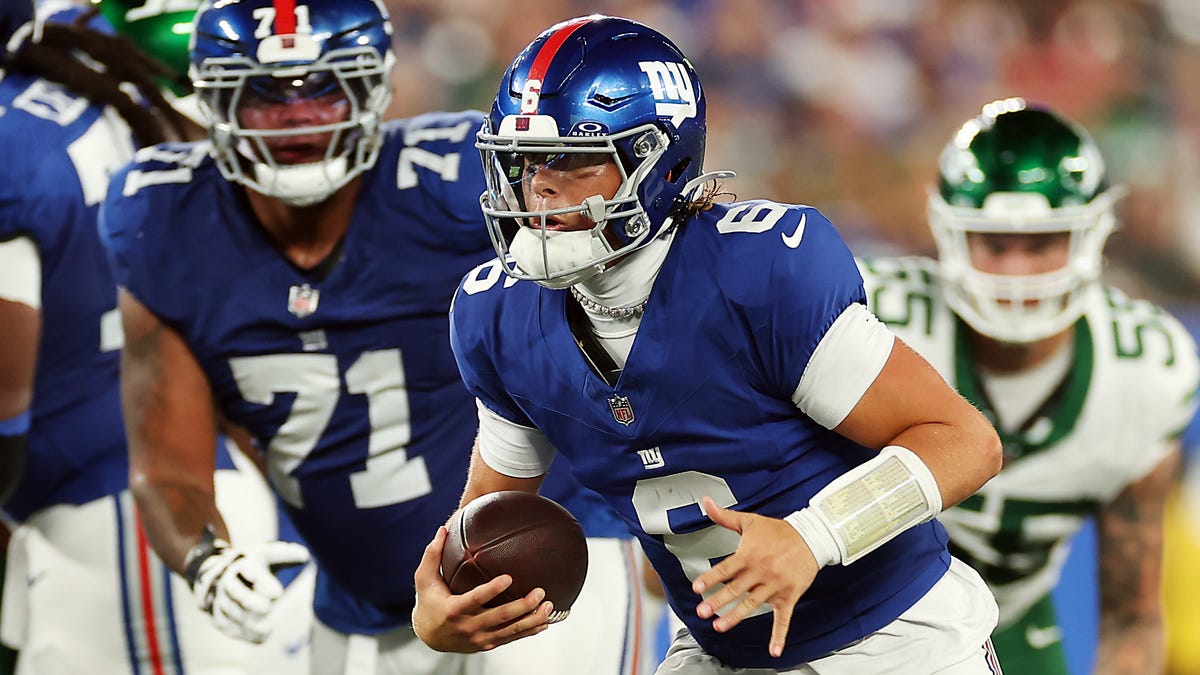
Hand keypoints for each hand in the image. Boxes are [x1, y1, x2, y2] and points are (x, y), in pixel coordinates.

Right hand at [191, 539, 308, 642]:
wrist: (228, 575)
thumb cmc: (257, 564)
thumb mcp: (271, 555)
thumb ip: (288, 555)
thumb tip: (304, 556)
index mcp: (244, 562)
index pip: (249, 568)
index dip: (261, 580)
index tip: (278, 593)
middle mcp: (228, 580)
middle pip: (233, 590)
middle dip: (249, 601)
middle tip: (267, 609)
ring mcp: (221, 598)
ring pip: (230, 611)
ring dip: (247, 622)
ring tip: (268, 629)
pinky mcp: (219, 615)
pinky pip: (227, 626)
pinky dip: (243, 633)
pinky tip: (261, 638)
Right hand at [412, 526, 552, 651]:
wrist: (429, 637)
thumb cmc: (428, 601)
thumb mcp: (424, 579)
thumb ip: (432, 555)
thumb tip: (442, 529)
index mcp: (454, 609)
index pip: (476, 599)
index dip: (493, 590)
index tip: (509, 577)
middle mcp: (468, 626)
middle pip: (500, 617)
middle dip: (523, 605)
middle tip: (540, 592)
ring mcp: (479, 638)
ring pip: (510, 630)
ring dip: (532, 619)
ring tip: (549, 606)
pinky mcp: (487, 644)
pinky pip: (511, 638)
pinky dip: (529, 631)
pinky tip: (545, 622)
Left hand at [692, 496, 818, 657]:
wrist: (811, 537)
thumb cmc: (778, 531)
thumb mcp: (750, 521)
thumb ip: (725, 516)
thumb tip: (706, 502)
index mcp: (749, 555)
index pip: (725, 569)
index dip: (710, 578)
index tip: (697, 588)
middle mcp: (760, 572)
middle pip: (735, 590)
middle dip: (717, 601)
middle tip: (702, 611)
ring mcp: (774, 586)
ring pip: (752, 605)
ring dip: (735, 617)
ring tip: (719, 626)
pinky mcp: (788, 596)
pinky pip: (784, 619)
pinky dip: (780, 635)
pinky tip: (774, 649)